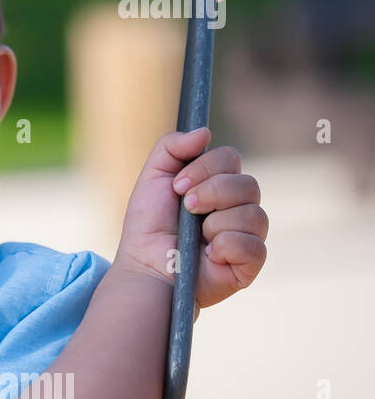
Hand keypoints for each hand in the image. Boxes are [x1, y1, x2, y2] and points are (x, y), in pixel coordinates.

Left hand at [114, 127, 267, 308]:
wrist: (144, 266)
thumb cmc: (149, 225)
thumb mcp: (153, 178)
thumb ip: (172, 147)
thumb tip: (205, 131)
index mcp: (220, 184)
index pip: (231, 158)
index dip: (205, 169)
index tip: (177, 186)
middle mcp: (239, 207)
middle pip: (248, 184)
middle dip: (211, 194)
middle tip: (186, 208)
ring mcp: (247, 235)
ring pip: (253, 213)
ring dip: (215, 223)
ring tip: (196, 236)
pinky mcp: (250, 263)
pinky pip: (254, 246)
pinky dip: (227, 246)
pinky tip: (210, 255)